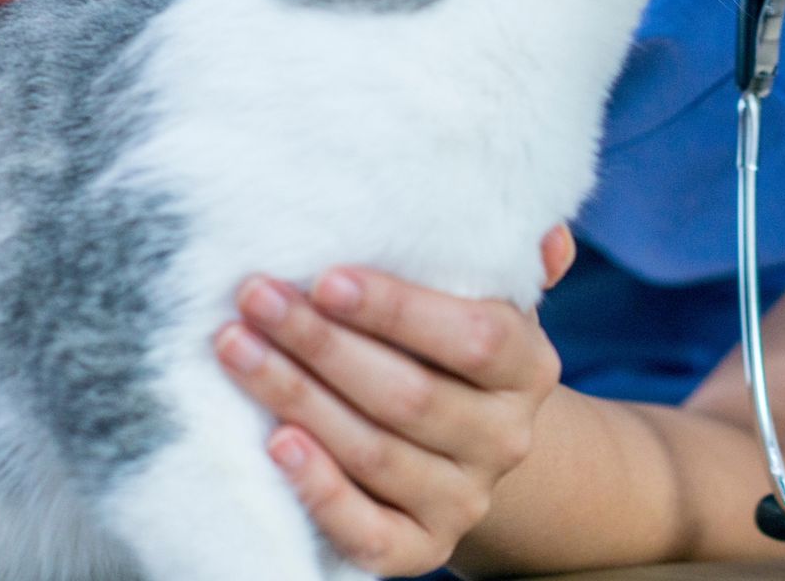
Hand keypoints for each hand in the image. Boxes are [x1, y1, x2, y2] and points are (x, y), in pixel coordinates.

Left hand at [215, 227, 575, 576]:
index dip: (397, 310)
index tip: (325, 278)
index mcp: (526, 367)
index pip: (473, 337)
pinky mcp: (421, 548)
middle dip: (321, 344)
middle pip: (409, 396)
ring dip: (297, 398)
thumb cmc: (447, 347)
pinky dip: (319, 490)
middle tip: (255, 298)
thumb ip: (503, 259)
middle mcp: (505, 439)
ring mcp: (464, 499)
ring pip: (375, 453)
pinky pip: (368, 532)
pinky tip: (274, 443)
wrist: (462, 444)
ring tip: (237, 349)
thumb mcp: (479, 298)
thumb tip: (547, 236)